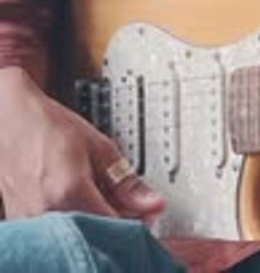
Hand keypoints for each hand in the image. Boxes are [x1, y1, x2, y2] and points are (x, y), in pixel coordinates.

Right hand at [0, 67, 164, 221]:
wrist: (10, 118)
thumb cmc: (47, 125)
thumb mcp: (96, 146)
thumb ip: (125, 180)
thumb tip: (152, 202)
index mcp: (69, 193)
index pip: (115, 226)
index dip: (137, 221)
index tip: (148, 213)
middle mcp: (47, 212)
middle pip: (96, 232)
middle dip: (118, 222)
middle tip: (127, 205)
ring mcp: (32, 219)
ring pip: (78, 232)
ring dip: (95, 219)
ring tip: (97, 196)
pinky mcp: (22, 221)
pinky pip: (57, 229)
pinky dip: (73, 219)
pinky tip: (77, 201)